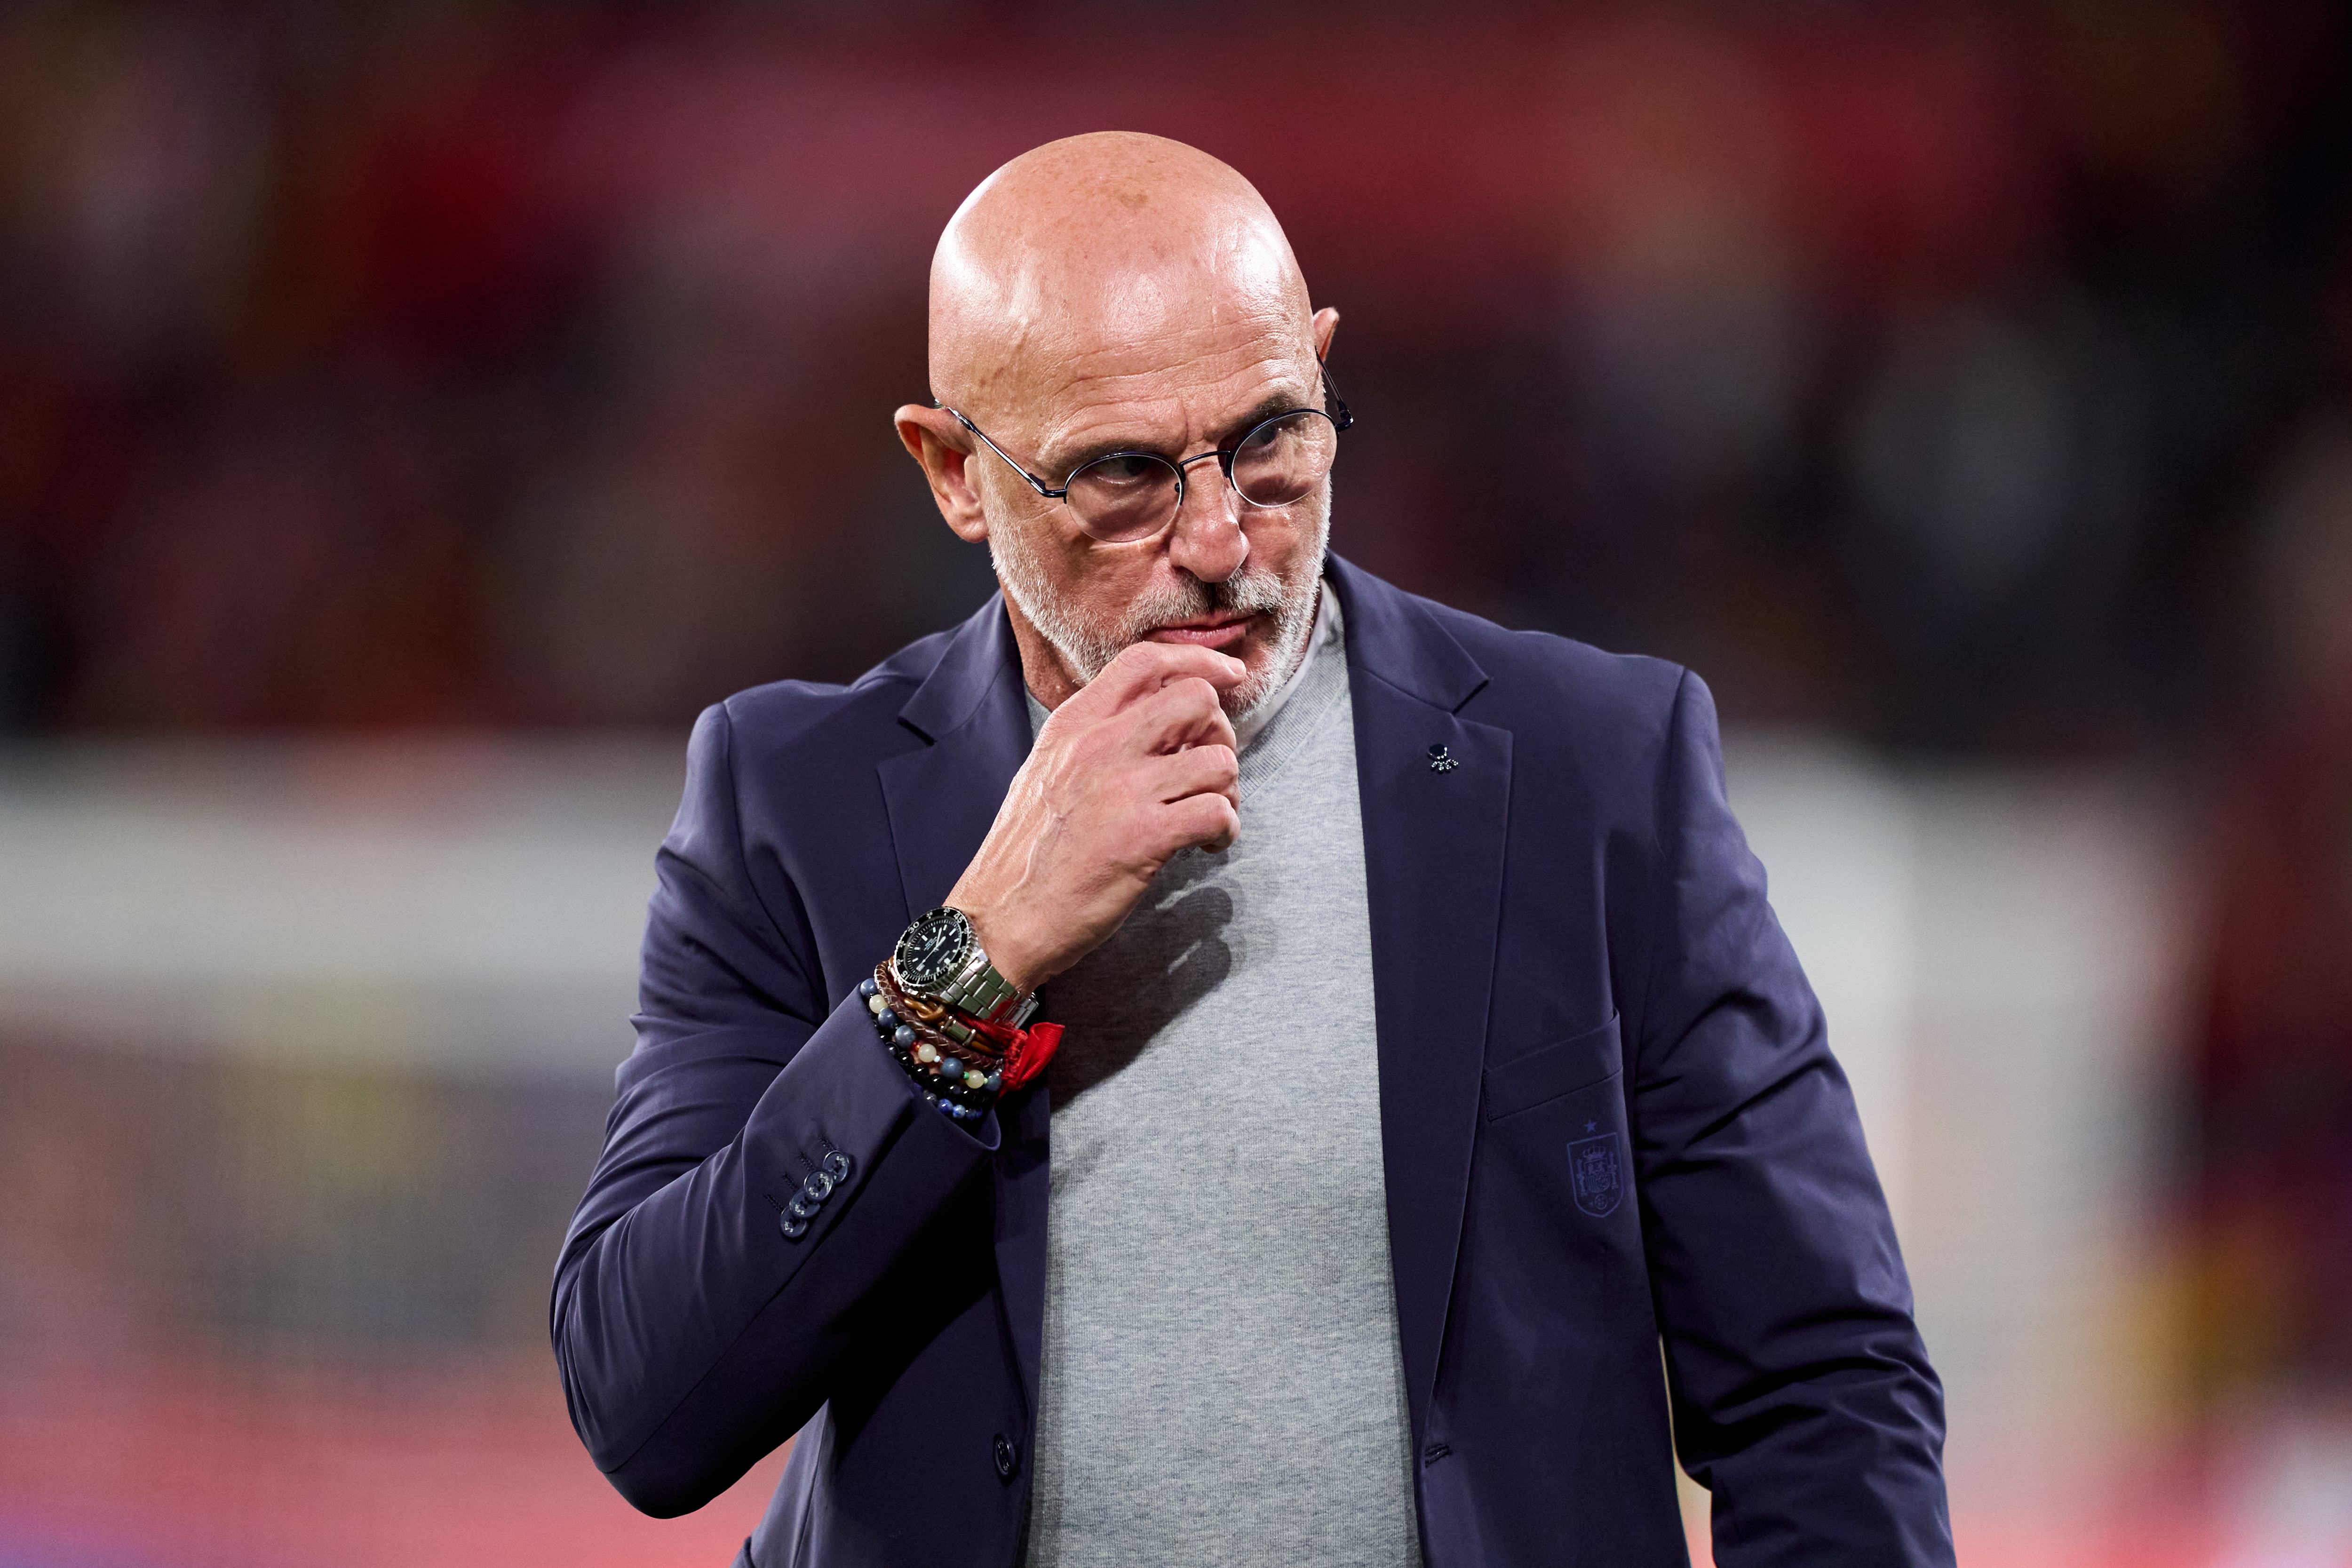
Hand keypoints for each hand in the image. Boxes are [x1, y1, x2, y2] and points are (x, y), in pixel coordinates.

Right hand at [946, 641, 1245, 990]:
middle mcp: (1100, 746)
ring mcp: (1124, 789)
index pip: (1145, 661)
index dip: (1197, 661)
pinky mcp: (1145, 836)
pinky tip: (1208, 845)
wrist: (1001, 918)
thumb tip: (1153, 723)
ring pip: (1219, 759)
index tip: (1228, 674)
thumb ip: (1094, 739)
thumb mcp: (1047, 772)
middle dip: (1220, 732)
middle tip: (1209, 768)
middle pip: (1196, 700)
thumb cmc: (1026, 854)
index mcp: (1074, 725)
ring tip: (1210, 815)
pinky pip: (1218, 812)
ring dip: (1228, 790)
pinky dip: (1226, 830)